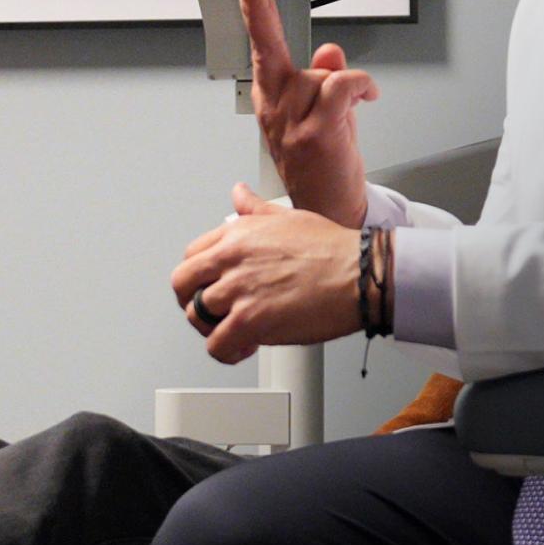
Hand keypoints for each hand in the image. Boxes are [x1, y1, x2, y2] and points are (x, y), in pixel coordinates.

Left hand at [171, 182, 364, 363]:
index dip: (196, 275)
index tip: (207, 284)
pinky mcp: (251, 320)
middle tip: (209, 312)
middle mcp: (231, 259)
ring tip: (233, 330)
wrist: (360, 273)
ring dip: (212, 328)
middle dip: (191, 301)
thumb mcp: (287, 216)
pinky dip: (225, 352)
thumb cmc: (332, 247)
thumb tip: (238, 193)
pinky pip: (217, 345)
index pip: (191, 255)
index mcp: (236, 234)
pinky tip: (243, 348)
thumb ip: (254, 208)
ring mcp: (239, 290)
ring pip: (197, 316)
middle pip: (183, 284)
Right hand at [241, 0, 376, 226]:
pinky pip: (342, 84)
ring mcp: (292, 121)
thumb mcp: (326, 116)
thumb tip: (329, 51)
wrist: (331, 213)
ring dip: (345, 87)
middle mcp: (275, 109)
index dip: (257, 12)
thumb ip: (325, 79)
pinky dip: (361, 86)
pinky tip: (367, 98)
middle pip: (269, 47)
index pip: (261, 49)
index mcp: (272, 102)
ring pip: (323, 73)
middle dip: (261, 7)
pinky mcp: (316, 132)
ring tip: (350, 111)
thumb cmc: (325, 169)